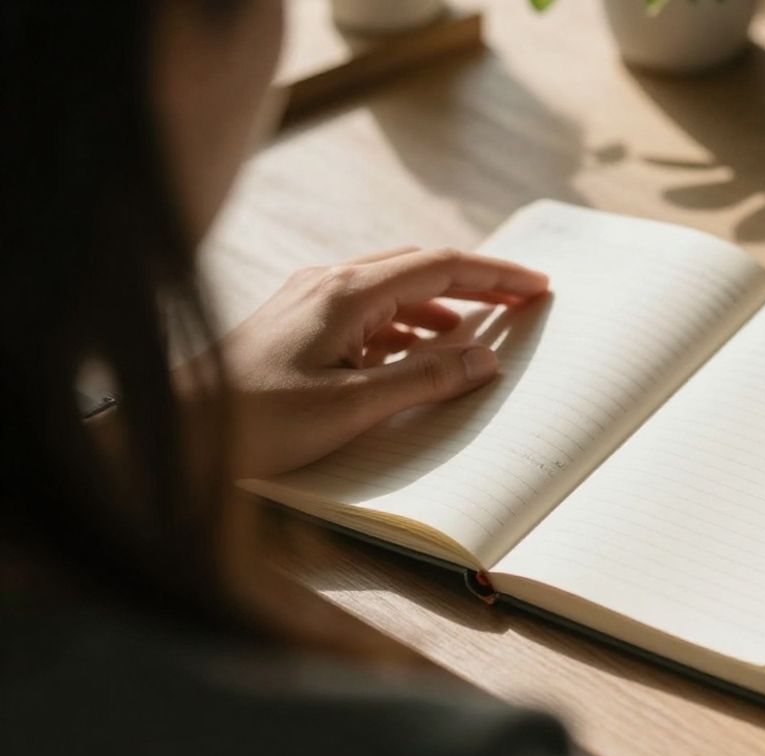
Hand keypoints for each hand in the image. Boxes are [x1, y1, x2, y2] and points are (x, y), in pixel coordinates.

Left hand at [183, 246, 548, 478]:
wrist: (175, 429)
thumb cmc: (256, 421)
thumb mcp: (351, 407)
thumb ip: (424, 380)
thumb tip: (486, 359)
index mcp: (347, 293)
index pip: (441, 266)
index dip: (495, 275)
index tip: (538, 286)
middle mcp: (329, 283)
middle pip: (420, 267)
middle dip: (475, 283)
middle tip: (522, 300)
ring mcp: (309, 300)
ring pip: (393, 288)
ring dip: (441, 305)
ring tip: (478, 331)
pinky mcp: (297, 323)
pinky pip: (367, 311)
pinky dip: (405, 325)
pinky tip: (415, 353)